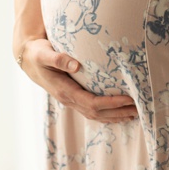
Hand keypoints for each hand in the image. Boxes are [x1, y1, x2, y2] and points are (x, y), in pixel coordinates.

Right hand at [16, 37, 138, 122]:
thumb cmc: (38, 54)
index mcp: (64, 91)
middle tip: (139, 108)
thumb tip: (76, 65)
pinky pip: (92, 110)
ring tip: (135, 114)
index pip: (91, 102)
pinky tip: (119, 112)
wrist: (29, 59)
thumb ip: (58, 58)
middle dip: (118, 112)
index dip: (110, 103)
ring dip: (115, 116)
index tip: (128, 99)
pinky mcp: (74, 97)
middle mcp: (68, 99)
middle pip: (96, 112)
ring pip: (95, 115)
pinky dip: (107, 114)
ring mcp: (71, 100)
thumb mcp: (44, 53)